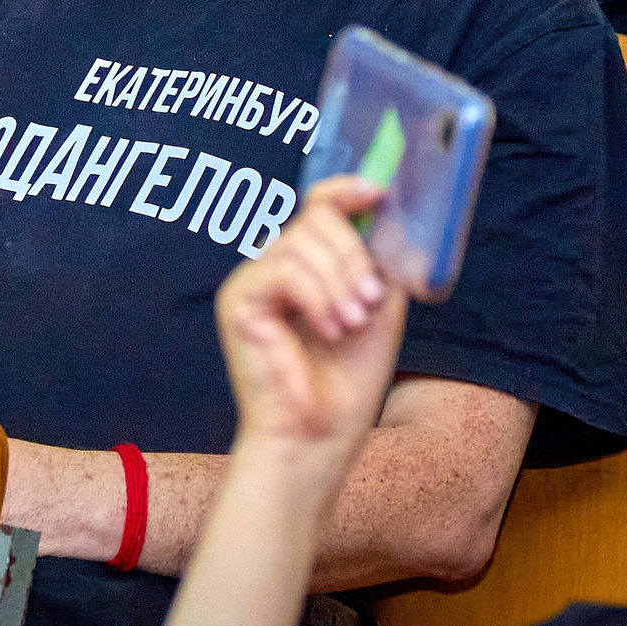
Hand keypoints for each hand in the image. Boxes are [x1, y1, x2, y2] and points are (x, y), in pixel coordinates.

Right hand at [216, 177, 407, 449]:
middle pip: (315, 219)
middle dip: (353, 255)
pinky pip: (283, 270)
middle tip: (370, 300)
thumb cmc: (347, 380)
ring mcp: (253, 281)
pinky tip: (329, 328)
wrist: (318, 435)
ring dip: (340, 282)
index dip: (345, 191)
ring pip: (301, 243)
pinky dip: (316, 297)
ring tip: (353, 322)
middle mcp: (275, 266)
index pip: (318, 206)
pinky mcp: (239, 300)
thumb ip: (379, 260)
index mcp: (307, 265)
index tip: (376, 192)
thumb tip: (387, 212)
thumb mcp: (378, 307)